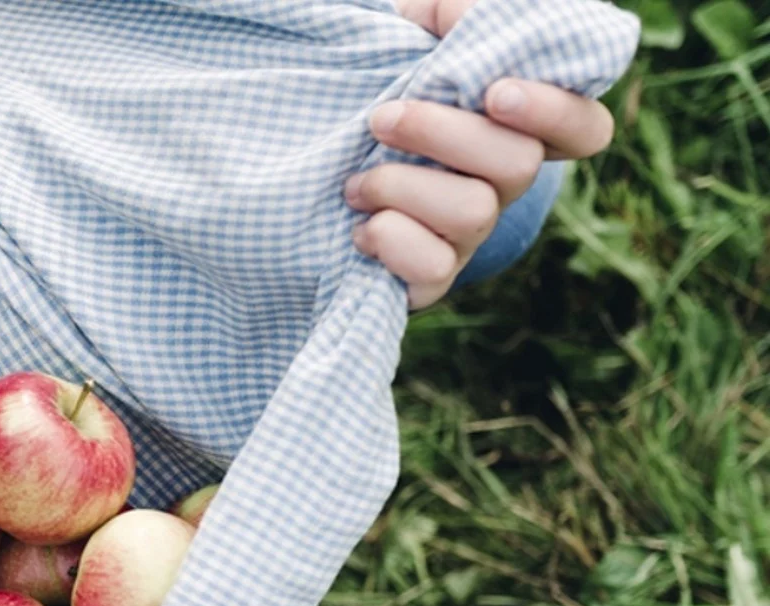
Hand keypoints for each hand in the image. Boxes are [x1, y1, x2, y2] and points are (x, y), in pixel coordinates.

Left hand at [352, 0, 616, 307]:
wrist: (327, 168)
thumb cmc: (390, 95)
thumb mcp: (416, 44)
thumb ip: (447, 18)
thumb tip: (448, 14)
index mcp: (520, 127)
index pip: (585, 128)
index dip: (553, 113)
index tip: (496, 92)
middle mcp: (507, 182)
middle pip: (517, 165)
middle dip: (442, 135)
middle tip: (381, 118)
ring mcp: (474, 231)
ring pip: (472, 213)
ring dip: (401, 187)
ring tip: (356, 180)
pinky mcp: (434, 274)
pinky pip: (434, 270)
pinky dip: (391, 242)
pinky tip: (360, 226)